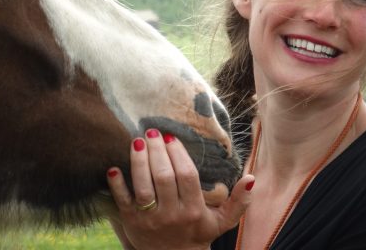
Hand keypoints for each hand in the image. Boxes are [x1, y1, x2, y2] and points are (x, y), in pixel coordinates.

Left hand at [107, 129, 254, 249]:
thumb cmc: (198, 233)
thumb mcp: (222, 221)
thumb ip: (238, 201)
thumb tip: (251, 178)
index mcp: (193, 210)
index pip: (186, 176)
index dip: (178, 154)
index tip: (171, 137)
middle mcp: (172, 215)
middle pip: (163, 177)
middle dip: (156, 151)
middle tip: (152, 131)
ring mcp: (150, 219)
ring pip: (142, 186)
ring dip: (138, 161)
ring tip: (136, 141)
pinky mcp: (131, 223)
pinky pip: (122, 202)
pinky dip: (116, 185)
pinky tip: (113, 168)